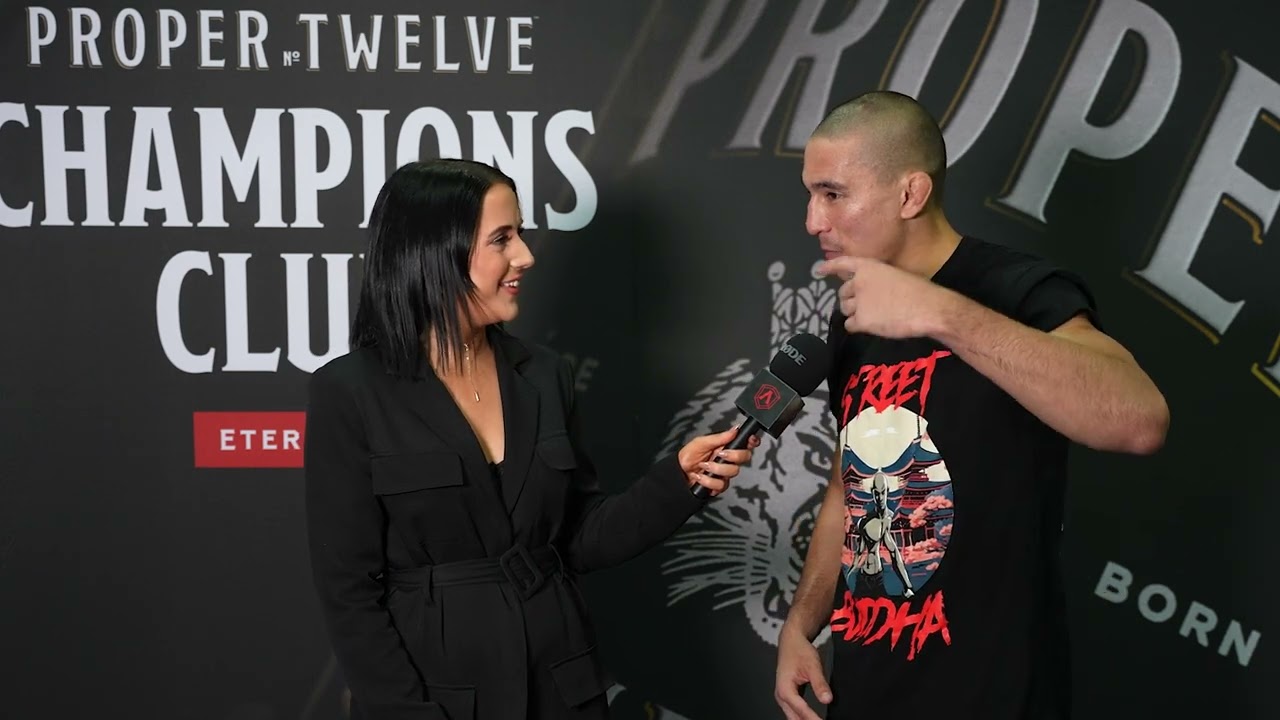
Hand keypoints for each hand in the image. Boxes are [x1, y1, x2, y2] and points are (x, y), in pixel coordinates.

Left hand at [676, 425, 759, 495]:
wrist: (678, 474)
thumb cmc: (687, 456)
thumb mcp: (701, 442)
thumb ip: (719, 437)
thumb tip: (734, 430)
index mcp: (725, 447)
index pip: (744, 444)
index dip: (751, 442)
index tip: (751, 440)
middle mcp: (727, 459)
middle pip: (744, 457)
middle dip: (733, 456)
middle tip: (719, 454)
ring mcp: (724, 473)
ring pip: (733, 472)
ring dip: (716, 469)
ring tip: (703, 466)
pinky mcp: (719, 485)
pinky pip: (721, 485)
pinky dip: (708, 481)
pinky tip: (700, 477)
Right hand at [774, 625, 830, 719]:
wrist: (791, 641)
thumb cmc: (799, 650)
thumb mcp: (812, 665)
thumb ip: (819, 683)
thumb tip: (827, 699)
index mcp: (785, 689)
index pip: (801, 711)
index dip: (814, 719)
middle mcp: (781, 696)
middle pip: (794, 718)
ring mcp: (783, 697)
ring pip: (793, 717)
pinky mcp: (788, 696)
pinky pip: (795, 712)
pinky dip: (804, 717)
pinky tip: (814, 719)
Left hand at [816, 256, 954, 338]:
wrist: (927, 308)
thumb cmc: (919, 291)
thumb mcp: (895, 276)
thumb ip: (878, 280)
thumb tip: (873, 291)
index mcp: (869, 267)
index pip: (843, 264)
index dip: (829, 267)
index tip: (818, 270)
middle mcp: (859, 282)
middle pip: (842, 292)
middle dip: (849, 298)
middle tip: (863, 305)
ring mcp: (858, 302)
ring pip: (844, 309)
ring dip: (853, 312)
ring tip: (872, 315)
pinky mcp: (861, 320)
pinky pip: (849, 324)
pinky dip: (856, 326)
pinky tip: (870, 326)